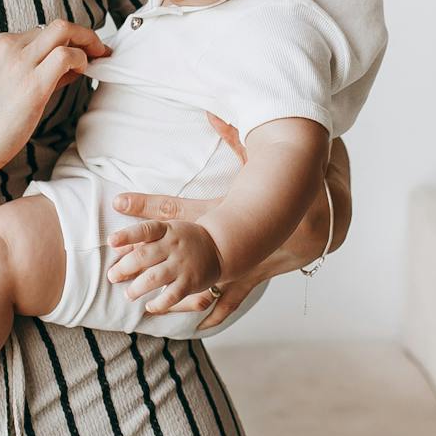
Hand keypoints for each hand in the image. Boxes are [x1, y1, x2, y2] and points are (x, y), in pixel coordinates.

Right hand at [0, 19, 109, 173]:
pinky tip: (83, 72)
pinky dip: (81, 59)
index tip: (87, 50)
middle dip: (86, 34)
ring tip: (97, 60)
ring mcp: (21, 63)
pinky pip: (66, 56)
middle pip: (59, 25)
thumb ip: (41, 69)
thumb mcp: (11, 82)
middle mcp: (11, 47)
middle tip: (100, 51)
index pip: (47, 31)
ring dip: (88, 43)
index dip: (72, 39)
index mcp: (4, 45)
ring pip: (64, 32)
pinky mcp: (33, 84)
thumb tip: (74, 64)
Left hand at [106, 219, 222, 313]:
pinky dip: (158, 303)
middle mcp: (173, 246)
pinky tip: (149, 306)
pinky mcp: (190, 282)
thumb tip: (116, 246)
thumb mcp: (166, 230)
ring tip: (128, 294)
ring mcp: (182, 264)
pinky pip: (171, 296)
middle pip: (144, 256)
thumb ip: (141, 237)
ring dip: (137, 288)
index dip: (127, 235)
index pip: (144, 230)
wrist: (220, 246)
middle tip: (112, 276)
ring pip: (154, 278)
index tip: (111, 241)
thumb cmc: (185, 238)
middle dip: (124, 267)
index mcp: (166, 230)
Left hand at [111, 130, 351, 328]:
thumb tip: (212, 111)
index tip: (117, 202)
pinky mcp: (251, 274)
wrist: (322, 218)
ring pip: (195, 280)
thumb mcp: (258, 156)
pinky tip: (198, 324)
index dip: (144, 206)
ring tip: (139, 299)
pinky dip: (213, 311)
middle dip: (142, 257)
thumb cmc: (287, 185)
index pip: (172, 209)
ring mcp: (236, 262)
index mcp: (218, 211)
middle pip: (173, 249)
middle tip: (112, 265)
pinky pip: (229, 296)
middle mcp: (223, 240)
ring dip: (168, 291)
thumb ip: (233, 135)